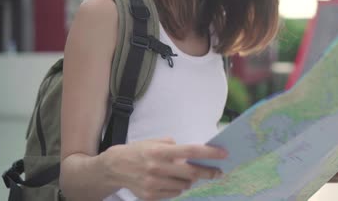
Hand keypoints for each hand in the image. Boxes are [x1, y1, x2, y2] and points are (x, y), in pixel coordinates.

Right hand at [101, 137, 226, 200]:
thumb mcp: (154, 141)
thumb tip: (194, 151)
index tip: (223, 154)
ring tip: (186, 175)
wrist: (114, 167)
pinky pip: (174, 194)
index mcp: (159, 152)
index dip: (209, 153)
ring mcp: (153, 184)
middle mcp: (157, 168)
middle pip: (191, 173)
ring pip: (184, 185)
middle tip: (218, 172)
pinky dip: (178, 188)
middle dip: (209, 172)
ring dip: (190, 181)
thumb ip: (173, 146)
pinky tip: (172, 182)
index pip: (190, 152)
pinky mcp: (150, 196)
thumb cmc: (138, 151)